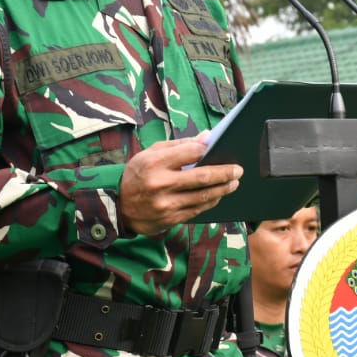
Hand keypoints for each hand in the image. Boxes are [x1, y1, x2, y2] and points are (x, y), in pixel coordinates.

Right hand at [117, 136, 241, 235]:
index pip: (190, 152)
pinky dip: (211, 201)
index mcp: (155, 163)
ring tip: (233, 182)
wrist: (118, 207)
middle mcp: (161, 184)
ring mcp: (166, 204)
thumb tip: (206, 138)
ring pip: (203, 196)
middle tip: (238, 170)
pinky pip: (197, 210)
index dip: (206, 149)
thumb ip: (178, 146)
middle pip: (202, 177)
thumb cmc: (137, 175)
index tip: (218, 147)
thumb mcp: (150, 154)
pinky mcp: (170, 219)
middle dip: (225, 173)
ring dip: (222, 189)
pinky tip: (219, 195)